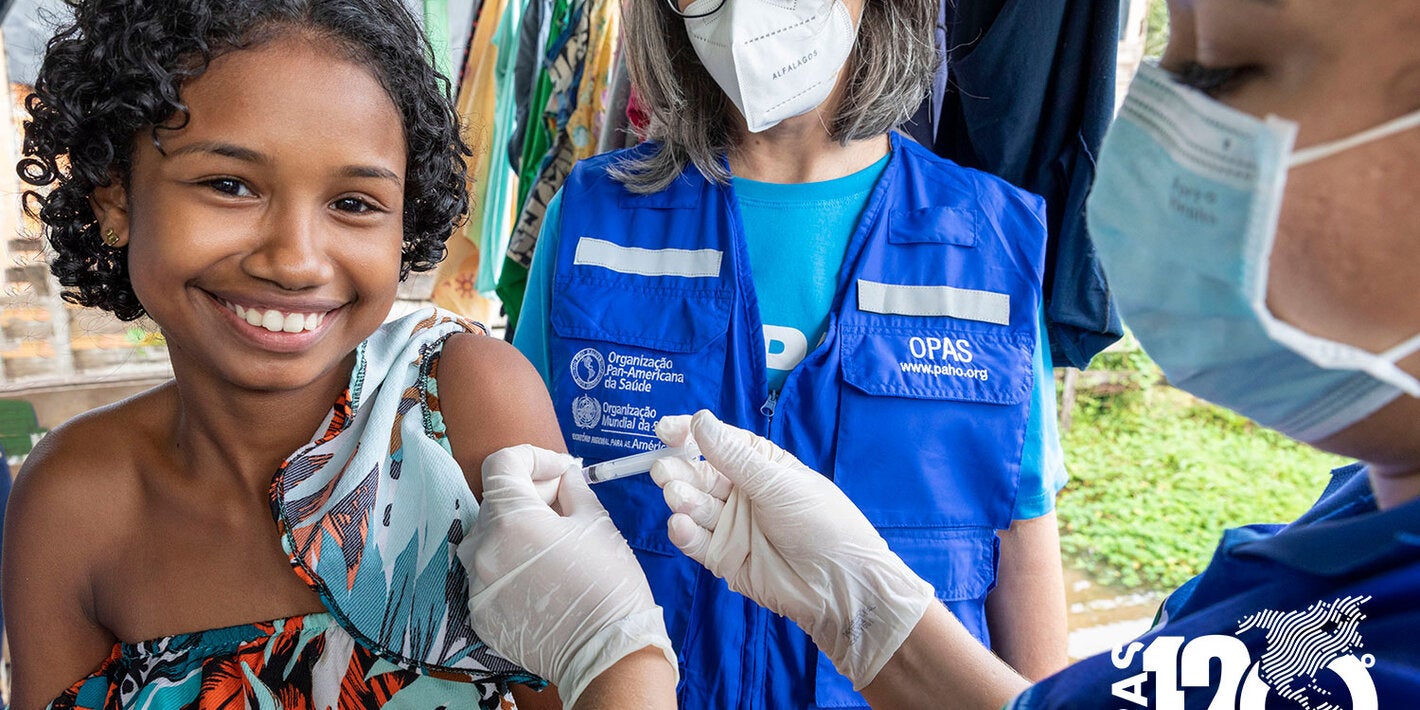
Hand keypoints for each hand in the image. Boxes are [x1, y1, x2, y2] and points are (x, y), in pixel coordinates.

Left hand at [467, 445, 676, 707]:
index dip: (535, 457)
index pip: (502, 464)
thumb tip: (564, 477)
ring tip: (554, 540)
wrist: (605, 651)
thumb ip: (573, 490)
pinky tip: (543, 574)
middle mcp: (481, 549)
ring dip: (518, 530)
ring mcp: (477, 585)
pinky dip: (512, 565)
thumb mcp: (596, 522)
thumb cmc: (607, 583)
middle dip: (531, 494)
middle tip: (566, 502)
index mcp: (509, 519)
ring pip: (489, 539)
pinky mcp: (481, 614)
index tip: (561, 469)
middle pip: (496, 502)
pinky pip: (489, 574)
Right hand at [652, 411, 936, 688]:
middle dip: (680, 470)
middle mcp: (742, 492)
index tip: (664, 430)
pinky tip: (680, 525)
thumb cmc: (820, 522)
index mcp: (761, 465)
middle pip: (700, 475)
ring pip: (695, 506)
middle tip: (664, 470)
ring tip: (677, 497)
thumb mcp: (779, 484)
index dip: (690, 434)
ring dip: (682, 499)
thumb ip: (735, 457)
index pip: (718, 442)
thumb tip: (700, 420)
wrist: (839, 585)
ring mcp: (732, 526)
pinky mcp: (724, 558)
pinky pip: (697, 542)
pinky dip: (685, 532)